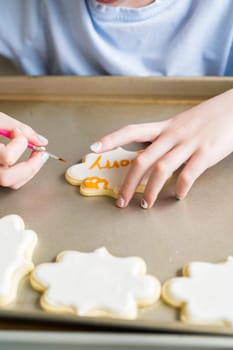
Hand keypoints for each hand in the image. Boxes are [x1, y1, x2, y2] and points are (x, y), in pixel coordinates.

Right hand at [0, 112, 47, 188]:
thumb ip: (21, 129)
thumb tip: (41, 141)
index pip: (7, 156)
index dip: (19, 142)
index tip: (18, 131)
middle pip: (7, 178)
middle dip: (30, 167)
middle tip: (40, 153)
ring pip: (9, 183)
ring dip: (28, 171)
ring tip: (35, 157)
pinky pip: (8, 181)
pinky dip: (21, 173)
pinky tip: (24, 162)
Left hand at [90, 88, 232, 207]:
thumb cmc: (207, 118)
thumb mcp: (181, 124)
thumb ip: (164, 139)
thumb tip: (150, 158)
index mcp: (164, 127)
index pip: (132, 131)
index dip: (111, 139)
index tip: (93, 148)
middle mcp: (172, 135)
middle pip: (142, 159)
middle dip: (129, 182)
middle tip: (121, 201)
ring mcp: (188, 144)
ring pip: (162, 169)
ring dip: (151, 190)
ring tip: (145, 204)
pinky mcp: (206, 154)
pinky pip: (189, 174)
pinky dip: (181, 187)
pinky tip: (178, 196)